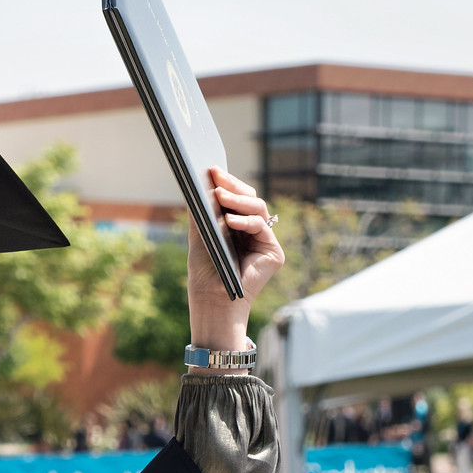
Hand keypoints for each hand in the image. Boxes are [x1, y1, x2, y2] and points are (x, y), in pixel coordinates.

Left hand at [187, 168, 285, 364]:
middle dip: (233, 185)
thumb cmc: (205, 274)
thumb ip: (202, 213)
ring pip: (258, 208)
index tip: (211, 169)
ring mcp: (265, 241)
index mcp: (237, 226)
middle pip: (250, 198)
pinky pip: (261, 227)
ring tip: (219, 196)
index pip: (236, 198)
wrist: (212, 302)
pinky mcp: (273, 252)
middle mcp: (254, 231)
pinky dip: (245, 222)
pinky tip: (229, 221)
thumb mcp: (200, 236)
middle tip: (216, 175)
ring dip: (237, 200)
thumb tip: (199, 184)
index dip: (226, 183)